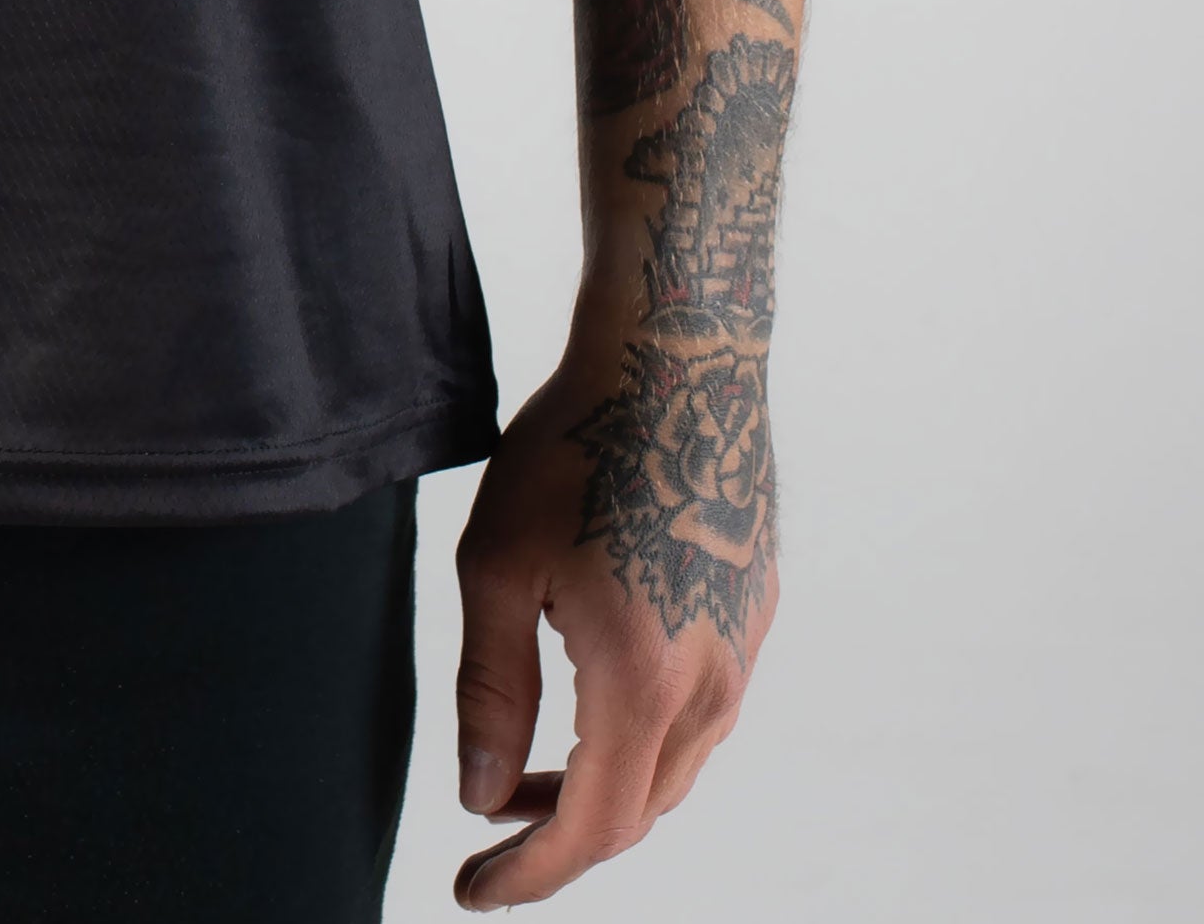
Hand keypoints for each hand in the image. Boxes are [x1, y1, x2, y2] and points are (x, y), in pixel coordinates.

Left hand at [450, 340, 775, 904]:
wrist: (677, 358)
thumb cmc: (572, 449)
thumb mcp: (498, 565)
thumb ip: (491, 689)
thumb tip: (481, 794)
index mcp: (643, 682)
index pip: (591, 828)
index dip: (529, 874)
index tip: (471, 892)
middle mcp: (711, 683)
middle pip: (638, 811)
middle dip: (559, 839)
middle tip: (490, 834)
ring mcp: (744, 648)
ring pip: (676, 768)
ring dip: (603, 788)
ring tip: (528, 774)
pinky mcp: (758, 612)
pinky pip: (704, 710)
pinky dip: (644, 737)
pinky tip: (595, 703)